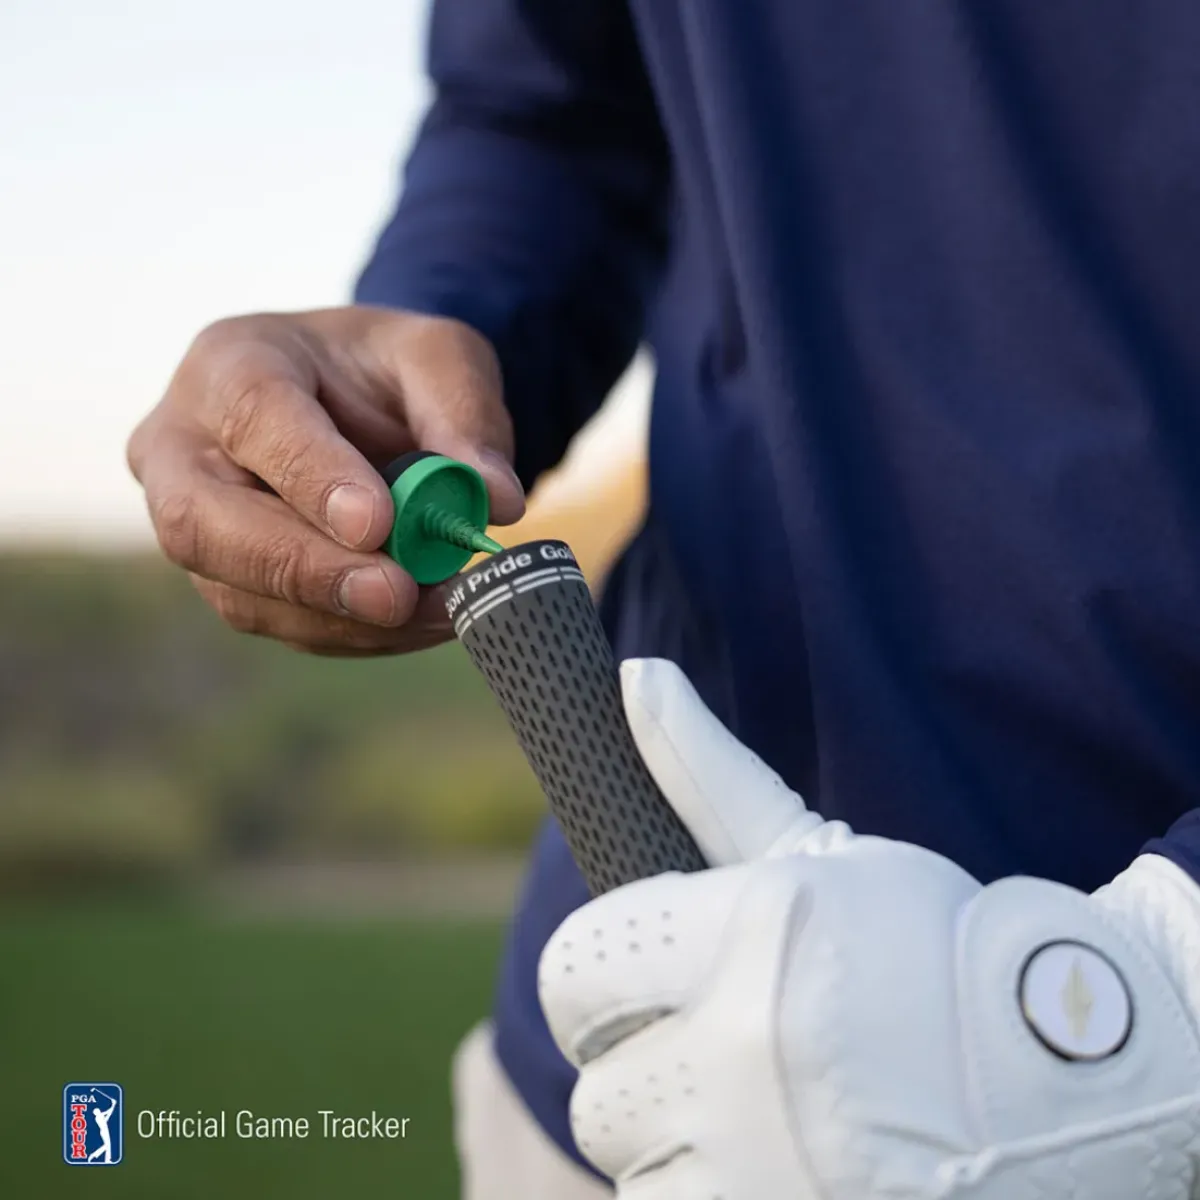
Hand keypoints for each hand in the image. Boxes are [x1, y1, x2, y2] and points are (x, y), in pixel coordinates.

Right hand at [127, 307, 524, 654]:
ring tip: (438, 610)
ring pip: (239, 592)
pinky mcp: (230, 584)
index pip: (252, 418)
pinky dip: (358, 633)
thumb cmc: (385, 369)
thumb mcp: (440, 357)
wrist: (353, 403)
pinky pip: (281, 624)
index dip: (310, 477)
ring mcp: (195, 525)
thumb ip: (466, 415)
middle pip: (203, 523)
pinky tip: (422, 621)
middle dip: (305, 570)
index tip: (377, 524)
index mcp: (229, 363)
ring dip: (344, 616)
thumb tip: (496, 500)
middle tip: (395, 595)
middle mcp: (183, 447)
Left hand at [538, 659, 1199, 1198]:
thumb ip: (705, 769)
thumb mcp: (817, 848)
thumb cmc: (926, 943)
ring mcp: (762, 1168)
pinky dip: (708, 1191)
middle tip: (716, 1045)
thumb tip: (636, 675)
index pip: (574, 969)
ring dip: (677, 1139)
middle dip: (641, 1064)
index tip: (631, 982)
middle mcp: (745, 1058)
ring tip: (760, 1107)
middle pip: (597, 1085)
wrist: (1059, 1075)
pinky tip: (774, 1159)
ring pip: (634, 1165)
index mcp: (746, 937)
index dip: (595, 978)